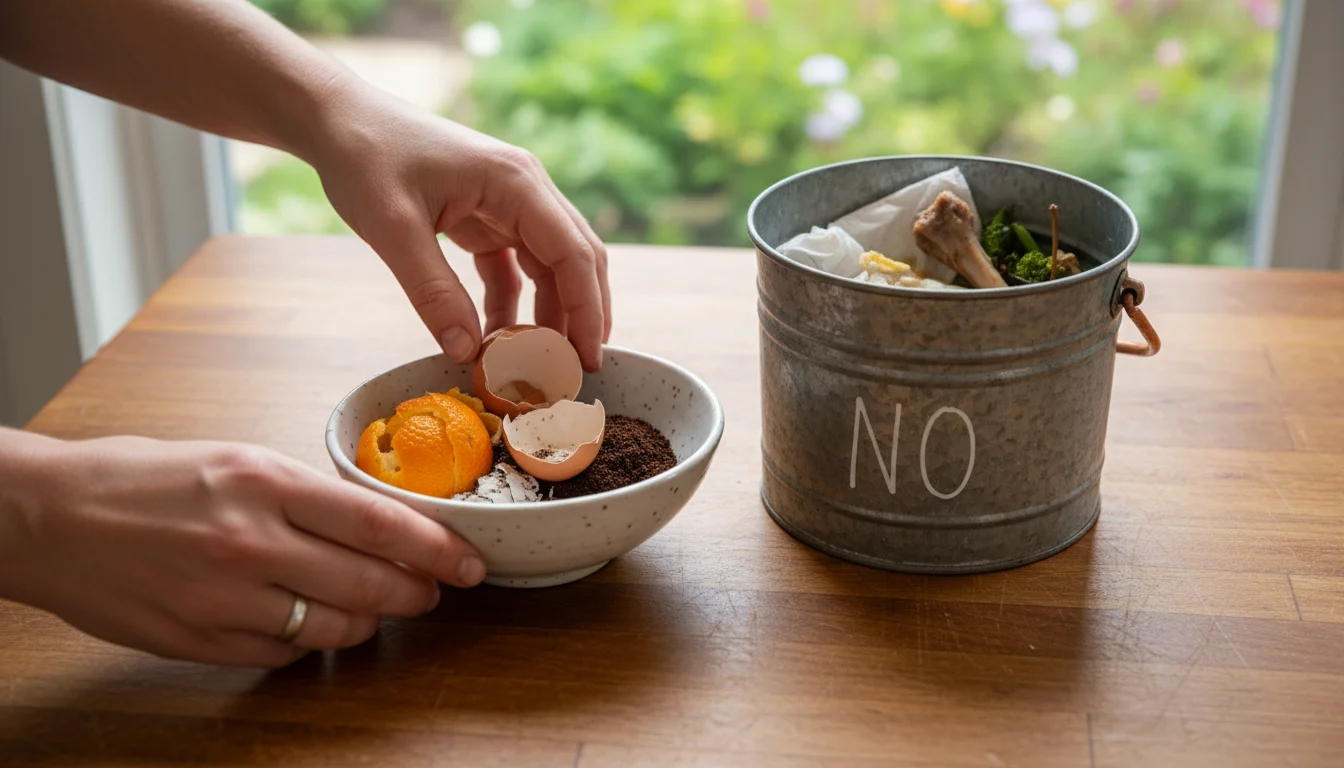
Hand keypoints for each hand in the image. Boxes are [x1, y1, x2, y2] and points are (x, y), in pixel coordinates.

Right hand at [0, 432, 483, 667]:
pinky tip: (304, 621)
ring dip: (367, 622)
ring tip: (370, 607)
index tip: (469, 563)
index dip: (437, 549)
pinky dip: (307, 641)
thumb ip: (304, 495)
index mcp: (263, 482)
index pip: (378, 524)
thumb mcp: (235, 459)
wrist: (48, 517)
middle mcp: (249, 541)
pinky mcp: (199, 640)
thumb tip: (376, 526)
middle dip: (416, 593)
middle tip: (432, 592)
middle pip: (369, 584)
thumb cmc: (141, 478)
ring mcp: (224, 598)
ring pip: (334, 628)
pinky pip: (283, 654)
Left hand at [308, 76, 610, 370]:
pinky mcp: (488, 216)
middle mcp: (525, 189)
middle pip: (577, 259)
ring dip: (549, 314)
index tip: (587, 361)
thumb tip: (466, 353)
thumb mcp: (393, 228)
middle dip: (583, 316)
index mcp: (515, 181)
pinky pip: (514, 268)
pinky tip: (496, 340)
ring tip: (541, 366)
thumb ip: (432, 292)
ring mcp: (509, 202)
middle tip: (579, 372)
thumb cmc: (365, 157)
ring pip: (551, 266)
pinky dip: (511, 305)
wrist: (339, 119)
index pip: (573, 253)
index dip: (586, 311)